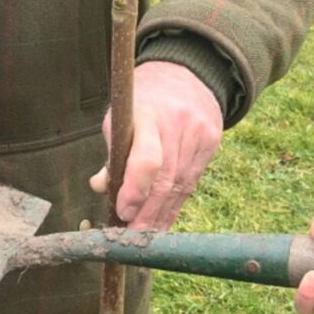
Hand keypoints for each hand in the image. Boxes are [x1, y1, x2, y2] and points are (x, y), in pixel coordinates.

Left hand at [89, 61, 224, 230]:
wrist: (185, 75)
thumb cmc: (142, 102)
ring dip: (161, 216)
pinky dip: (175, 206)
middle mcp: (177, 124)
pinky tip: (163, 222)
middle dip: (147, 214)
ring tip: (146, 237)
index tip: (123, 212)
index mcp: (147, 114)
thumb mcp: (120, 117)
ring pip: (180, 186)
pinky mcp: (212, 143)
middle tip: (132, 238)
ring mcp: (199, 134)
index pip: (147, 160)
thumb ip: (112, 153)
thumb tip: (101, 187)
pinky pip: (191, 183)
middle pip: (166, 180)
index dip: (135, 191)